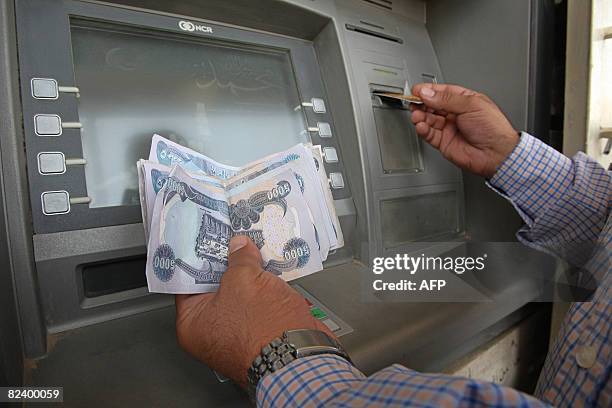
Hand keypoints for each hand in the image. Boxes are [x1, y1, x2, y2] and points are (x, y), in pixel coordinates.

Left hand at [175, 235, 334, 387]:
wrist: (301, 355)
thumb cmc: (263, 330)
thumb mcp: (244, 280)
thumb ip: (238, 258)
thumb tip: (239, 247)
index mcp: (193, 324)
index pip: (187, 282)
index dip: (198, 256)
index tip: (206, 238)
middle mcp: (212, 331)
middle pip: (215, 286)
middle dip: (228, 262)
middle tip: (234, 238)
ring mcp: (238, 332)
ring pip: (241, 292)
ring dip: (251, 273)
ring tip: (256, 248)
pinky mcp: (262, 330)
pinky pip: (260, 301)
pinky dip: (266, 286)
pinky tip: (273, 267)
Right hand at [410, 83, 518, 177]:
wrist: (496, 154)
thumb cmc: (493, 129)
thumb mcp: (471, 105)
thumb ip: (446, 99)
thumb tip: (428, 93)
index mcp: (464, 101)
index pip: (442, 92)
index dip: (429, 90)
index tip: (417, 90)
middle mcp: (455, 114)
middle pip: (432, 105)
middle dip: (422, 103)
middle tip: (413, 101)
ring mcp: (449, 128)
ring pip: (428, 119)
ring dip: (420, 116)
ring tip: (417, 114)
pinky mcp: (443, 142)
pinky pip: (428, 134)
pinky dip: (422, 129)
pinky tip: (420, 125)